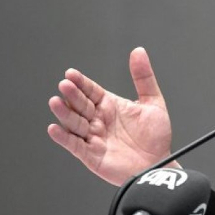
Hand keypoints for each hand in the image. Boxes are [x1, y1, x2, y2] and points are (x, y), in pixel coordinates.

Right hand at [47, 47, 172, 185]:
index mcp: (110, 106)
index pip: (91, 91)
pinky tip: (55, 128)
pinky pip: (75, 145)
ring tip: (55, 102)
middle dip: (72, 95)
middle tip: (65, 85)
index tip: (71, 73)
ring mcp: (94, 137)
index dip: (81, 83)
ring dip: (64, 113)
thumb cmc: (156, 136)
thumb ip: (143, 77)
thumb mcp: (153, 102)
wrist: (160, 163)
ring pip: (74, 123)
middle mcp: (99, 120)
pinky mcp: (91, 155)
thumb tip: (138, 52)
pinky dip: (64, 138)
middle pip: (81, 105)